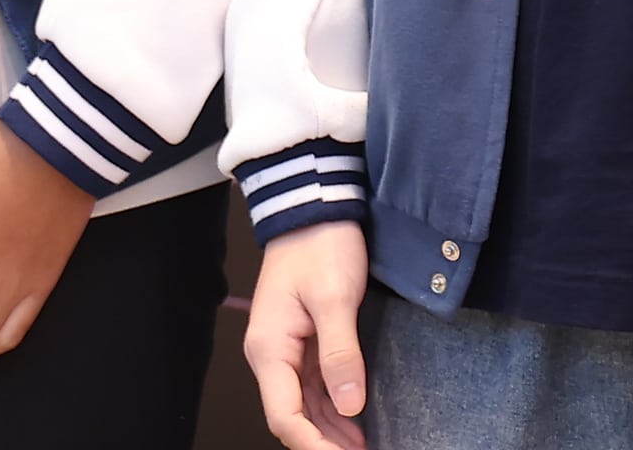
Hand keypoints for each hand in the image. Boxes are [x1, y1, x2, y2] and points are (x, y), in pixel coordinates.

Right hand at [246, 220, 371, 449]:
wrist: (316, 206)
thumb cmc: (321, 244)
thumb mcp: (334, 298)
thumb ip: (340, 353)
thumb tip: (349, 405)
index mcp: (269, 348)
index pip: (284, 415)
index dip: (313, 444)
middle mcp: (272, 354)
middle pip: (293, 415)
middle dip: (324, 441)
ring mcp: (288, 348)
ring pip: (305, 403)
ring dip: (331, 428)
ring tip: (362, 446)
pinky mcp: (305, 339)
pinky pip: (315, 384)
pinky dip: (334, 405)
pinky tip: (354, 420)